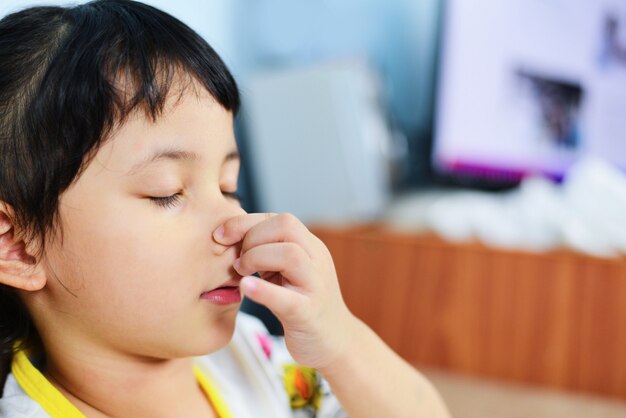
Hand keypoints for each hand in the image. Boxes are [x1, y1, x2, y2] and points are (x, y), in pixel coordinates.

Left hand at [213, 212, 356, 369]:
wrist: (336, 341)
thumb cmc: (303, 305)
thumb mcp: (288, 273)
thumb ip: (268, 253)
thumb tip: (229, 238)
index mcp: (310, 247)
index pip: (279, 219)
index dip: (246, 222)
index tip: (221, 235)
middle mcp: (317, 260)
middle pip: (286, 226)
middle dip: (252, 236)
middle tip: (236, 259)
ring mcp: (315, 286)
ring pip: (290, 254)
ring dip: (256, 257)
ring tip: (242, 273)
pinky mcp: (308, 313)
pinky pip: (287, 298)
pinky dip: (263, 290)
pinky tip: (245, 287)